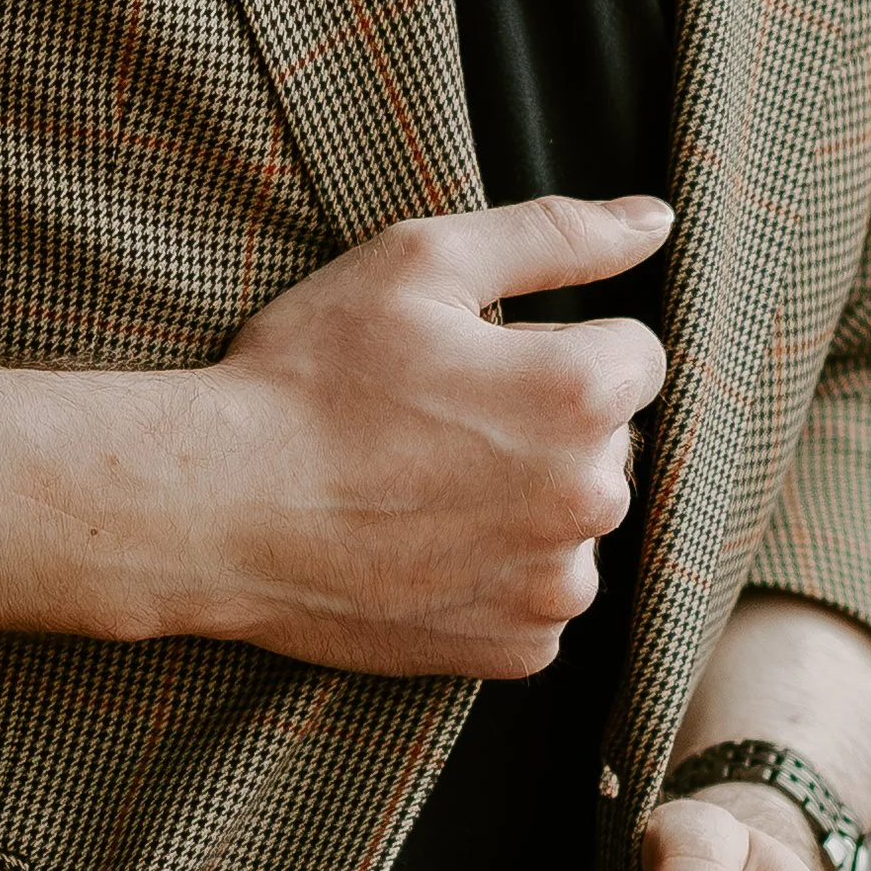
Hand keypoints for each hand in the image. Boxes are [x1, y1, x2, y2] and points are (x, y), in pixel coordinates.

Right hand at [189, 194, 670, 676]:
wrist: (214, 508)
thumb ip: (558, 234)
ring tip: (420, 488)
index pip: (634, 354)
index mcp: (581, 395)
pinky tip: (420, 547)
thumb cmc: (308, 376)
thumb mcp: (421, 262)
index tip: (475, 363)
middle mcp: (590, 500)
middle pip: (608, 443)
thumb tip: (656, 222)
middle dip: (545, 427)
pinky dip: (496, 576)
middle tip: (433, 424)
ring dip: (526, 504)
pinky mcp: (516, 648)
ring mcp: (554, 586)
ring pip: (574, 522)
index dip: (552, 346)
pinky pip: (538, 597)